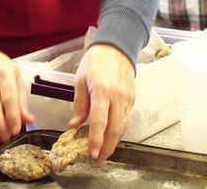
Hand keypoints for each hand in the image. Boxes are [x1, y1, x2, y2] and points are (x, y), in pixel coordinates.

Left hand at [69, 43, 134, 161]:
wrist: (116, 48)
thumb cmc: (95, 61)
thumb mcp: (80, 80)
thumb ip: (79, 104)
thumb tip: (74, 124)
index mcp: (102, 91)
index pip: (99, 121)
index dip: (96, 139)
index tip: (91, 152)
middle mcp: (117, 97)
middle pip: (115, 128)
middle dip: (107, 147)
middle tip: (98, 158)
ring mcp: (127, 99)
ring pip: (123, 126)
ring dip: (114, 141)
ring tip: (103, 151)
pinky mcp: (132, 99)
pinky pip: (126, 119)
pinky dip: (118, 130)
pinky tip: (111, 136)